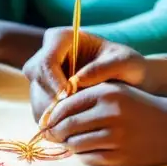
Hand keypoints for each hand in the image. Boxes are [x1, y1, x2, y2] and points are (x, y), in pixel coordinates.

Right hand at [21, 28, 153, 120]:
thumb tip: (77, 80)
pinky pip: (39, 110)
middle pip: (36, 79)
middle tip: (72, 116)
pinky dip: (53, 122)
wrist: (130, 81)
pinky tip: (71, 128)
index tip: (72, 97)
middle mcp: (48, 54)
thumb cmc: (129, 66)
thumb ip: (105, 67)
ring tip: (75, 124)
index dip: (55, 82)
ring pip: (36, 97)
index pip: (46, 60)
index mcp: (62, 38)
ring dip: (52, 114)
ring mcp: (44, 75)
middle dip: (52, 100)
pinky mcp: (44, 94)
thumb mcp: (126, 62)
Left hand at [41, 83, 166, 165]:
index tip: (46, 121)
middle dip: (55, 132)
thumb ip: (87, 96)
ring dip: (70, 145)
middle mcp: (111, 113)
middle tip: (53, 135)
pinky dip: (84, 155)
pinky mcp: (121, 157)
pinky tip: (91, 149)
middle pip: (66, 126)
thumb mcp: (118, 92)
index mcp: (109, 93)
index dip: (51, 115)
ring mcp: (116, 137)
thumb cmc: (142, 107)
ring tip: (73, 141)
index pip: (65, 104)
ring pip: (75, 144)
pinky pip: (89, 158)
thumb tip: (50, 114)